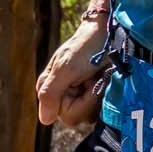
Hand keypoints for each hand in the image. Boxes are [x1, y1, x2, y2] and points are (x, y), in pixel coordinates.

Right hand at [35, 13, 114, 129]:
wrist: (108, 31)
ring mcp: (78, 95)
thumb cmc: (86, 46)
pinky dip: (107, 93)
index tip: (88, 83)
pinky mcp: (93, 93)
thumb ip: (51, 93)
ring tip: (100, 75)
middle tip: (94, 77)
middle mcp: (62, 94)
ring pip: (91, 114)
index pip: (66, 115)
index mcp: (50, 88)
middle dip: (91, 99)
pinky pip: (100, 107)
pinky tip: (106, 78)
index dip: (82, 103)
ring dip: (100, 95)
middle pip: (78, 117)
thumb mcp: (66, 68)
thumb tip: (44, 120)